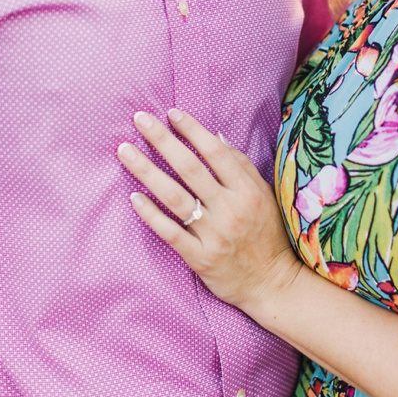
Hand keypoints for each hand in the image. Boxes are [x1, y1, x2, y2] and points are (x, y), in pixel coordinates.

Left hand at [117, 109, 301, 315]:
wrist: (272, 284)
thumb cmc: (267, 235)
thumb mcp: (263, 195)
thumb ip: (241, 166)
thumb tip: (215, 136)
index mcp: (247, 190)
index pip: (215, 152)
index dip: (192, 130)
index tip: (171, 113)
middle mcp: (230, 208)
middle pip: (190, 168)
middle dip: (162, 140)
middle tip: (140, 119)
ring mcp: (214, 233)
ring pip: (174, 196)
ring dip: (147, 170)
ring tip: (125, 151)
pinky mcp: (200, 257)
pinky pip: (171, 231)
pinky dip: (151, 214)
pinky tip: (133, 197)